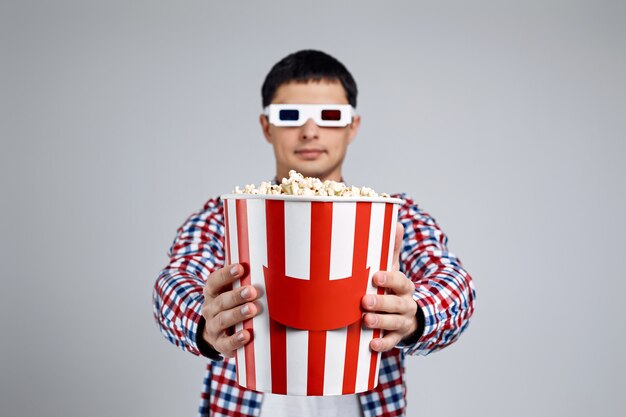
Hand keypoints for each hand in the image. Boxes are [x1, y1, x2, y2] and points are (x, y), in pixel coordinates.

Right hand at [201, 264, 259, 357]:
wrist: (215, 333)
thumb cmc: (230, 306)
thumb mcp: (230, 291)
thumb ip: (243, 281)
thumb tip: (267, 264)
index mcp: (212, 293)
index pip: (214, 281)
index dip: (226, 274)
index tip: (240, 268)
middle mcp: (209, 309)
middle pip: (221, 301)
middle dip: (236, 296)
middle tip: (251, 291)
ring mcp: (213, 327)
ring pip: (223, 320)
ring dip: (237, 314)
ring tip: (252, 309)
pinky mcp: (219, 344)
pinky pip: (226, 343)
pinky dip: (236, 339)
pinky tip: (247, 335)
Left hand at [361, 222, 418, 351]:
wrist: (410, 315)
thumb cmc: (393, 287)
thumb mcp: (394, 268)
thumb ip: (392, 248)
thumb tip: (396, 221)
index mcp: (405, 286)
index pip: (400, 281)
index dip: (389, 279)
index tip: (375, 276)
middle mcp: (406, 304)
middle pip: (397, 304)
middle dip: (382, 303)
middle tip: (364, 301)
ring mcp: (403, 322)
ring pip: (394, 323)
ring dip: (380, 322)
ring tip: (366, 321)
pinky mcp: (397, 337)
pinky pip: (391, 343)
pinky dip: (382, 345)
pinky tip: (371, 345)